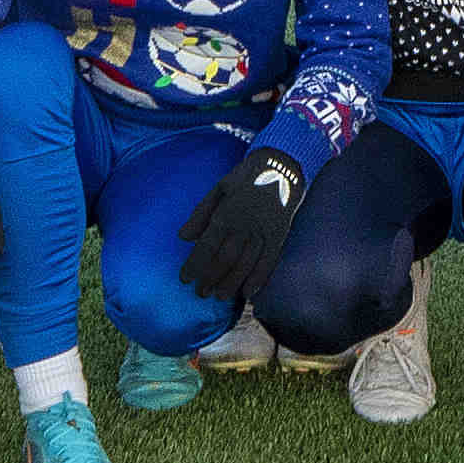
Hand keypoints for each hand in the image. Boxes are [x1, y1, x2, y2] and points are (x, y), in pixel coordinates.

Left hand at [178, 145, 309, 307]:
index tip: (184, 279)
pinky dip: (259, 278)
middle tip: (201, 292)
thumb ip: (200, 214)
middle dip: (210, 278)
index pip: (206, 245)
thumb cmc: (245, 178)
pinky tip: (248, 293)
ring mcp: (263, 232)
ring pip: (245, 263)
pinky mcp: (279, 235)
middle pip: (225, 259)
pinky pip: (269, 261)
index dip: (194, 265)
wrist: (281, 166)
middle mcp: (244, 225)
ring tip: (219, 296)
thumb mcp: (218, 189)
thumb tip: (182, 236)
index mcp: (226, 213)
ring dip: (231, 283)